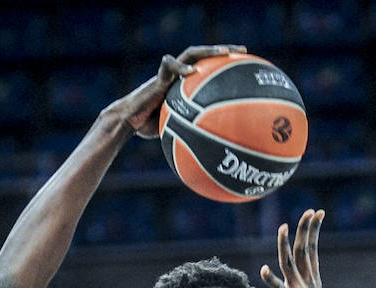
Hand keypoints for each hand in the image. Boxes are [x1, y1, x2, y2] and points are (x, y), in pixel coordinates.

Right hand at [110, 45, 247, 137]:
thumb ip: (197, 130)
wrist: (129, 121)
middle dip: (224, 51)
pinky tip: (192, 72)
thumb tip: (219, 148)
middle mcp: (180, 75)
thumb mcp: (180, 129)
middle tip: (243, 51)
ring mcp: (169, 74)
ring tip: (225, 53)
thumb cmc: (152, 127)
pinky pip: (168, 66)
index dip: (226, 65)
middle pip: (204, 55)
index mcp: (186, 84)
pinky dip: (181, 68)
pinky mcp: (157, 78)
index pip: (208, 67)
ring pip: (190, 54)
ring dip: (208, 51)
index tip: (246, 65)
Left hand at [261, 210, 332, 287]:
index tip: (317, 213)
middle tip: (309, 211)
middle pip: (305, 251)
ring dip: (286, 246)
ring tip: (283, 228)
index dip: (313, 230)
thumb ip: (307, 282)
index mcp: (314, 281)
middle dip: (307, 230)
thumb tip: (305, 269)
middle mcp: (308, 284)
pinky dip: (272, 280)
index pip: (312, 250)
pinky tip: (264, 270)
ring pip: (291, 264)